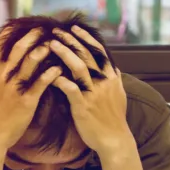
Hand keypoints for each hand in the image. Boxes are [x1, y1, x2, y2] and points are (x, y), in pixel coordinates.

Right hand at [0, 28, 61, 151]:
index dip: (10, 34)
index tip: (18, 28)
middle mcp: (2, 77)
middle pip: (18, 49)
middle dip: (31, 37)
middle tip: (42, 31)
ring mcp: (15, 88)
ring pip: (30, 62)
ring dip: (43, 50)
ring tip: (52, 45)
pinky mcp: (27, 101)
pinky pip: (41, 83)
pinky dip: (51, 73)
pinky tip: (58, 68)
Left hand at [49, 25, 131, 157]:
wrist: (114, 140)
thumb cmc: (114, 120)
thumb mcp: (119, 96)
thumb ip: (115, 80)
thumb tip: (113, 68)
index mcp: (111, 78)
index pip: (99, 52)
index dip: (86, 39)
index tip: (75, 29)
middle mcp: (104, 82)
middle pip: (87, 55)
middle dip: (72, 41)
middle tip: (57, 32)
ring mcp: (94, 93)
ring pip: (79, 67)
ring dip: (65, 53)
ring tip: (52, 44)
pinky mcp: (83, 105)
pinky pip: (70, 88)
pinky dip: (60, 79)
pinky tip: (50, 73)